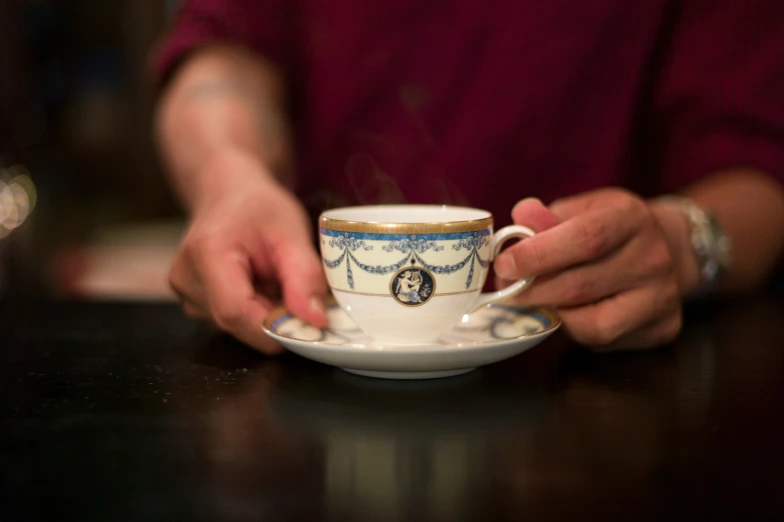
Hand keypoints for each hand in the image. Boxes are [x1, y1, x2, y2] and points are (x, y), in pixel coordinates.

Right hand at [169, 151, 327, 353]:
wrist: (228, 194)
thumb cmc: (258, 206)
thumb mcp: (292, 231)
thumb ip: (305, 276)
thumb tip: (316, 321)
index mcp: (206, 253)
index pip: (236, 311)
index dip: (276, 326)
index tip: (311, 323)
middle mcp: (186, 278)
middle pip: (238, 323)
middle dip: (277, 320)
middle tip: (301, 296)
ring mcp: (186, 293)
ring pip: (237, 327)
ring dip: (267, 314)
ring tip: (276, 282)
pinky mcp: (193, 302)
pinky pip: (232, 322)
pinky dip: (255, 311)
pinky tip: (261, 287)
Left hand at [495, 190, 696, 350]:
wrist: (663, 248)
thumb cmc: (607, 229)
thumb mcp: (579, 210)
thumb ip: (547, 218)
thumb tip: (520, 218)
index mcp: (632, 217)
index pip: (585, 239)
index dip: (538, 255)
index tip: (505, 265)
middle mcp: (654, 257)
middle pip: (581, 285)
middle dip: (533, 291)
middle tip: (507, 290)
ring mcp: (662, 296)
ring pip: (592, 321)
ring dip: (552, 314)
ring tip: (534, 302)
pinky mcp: (662, 328)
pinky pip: (604, 340)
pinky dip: (575, 330)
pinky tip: (566, 313)